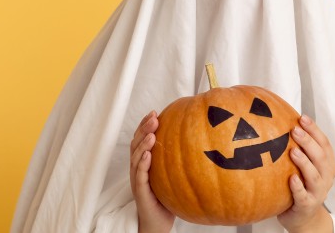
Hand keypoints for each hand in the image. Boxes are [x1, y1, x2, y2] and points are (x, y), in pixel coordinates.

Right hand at [130, 110, 174, 232]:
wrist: (159, 221)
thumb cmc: (168, 196)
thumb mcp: (174, 172)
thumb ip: (178, 156)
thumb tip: (198, 137)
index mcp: (144, 161)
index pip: (142, 138)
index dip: (145, 125)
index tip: (155, 112)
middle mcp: (138, 167)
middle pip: (136, 143)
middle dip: (144, 129)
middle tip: (154, 117)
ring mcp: (137, 179)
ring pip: (136, 157)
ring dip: (143, 144)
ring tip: (152, 134)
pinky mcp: (140, 190)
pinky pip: (139, 175)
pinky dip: (142, 164)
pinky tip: (148, 155)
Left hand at [277, 115, 334, 232]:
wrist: (303, 217)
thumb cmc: (301, 184)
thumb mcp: (303, 165)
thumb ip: (298, 147)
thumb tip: (280, 121)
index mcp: (327, 164)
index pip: (324, 143)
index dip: (315, 130)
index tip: (302, 117)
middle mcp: (326, 177)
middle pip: (321, 157)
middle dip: (309, 142)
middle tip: (294, 129)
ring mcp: (318, 192)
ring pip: (315, 176)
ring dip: (305, 162)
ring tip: (292, 150)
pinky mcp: (307, 205)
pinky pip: (303, 196)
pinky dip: (298, 187)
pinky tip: (291, 178)